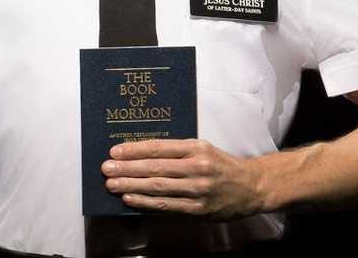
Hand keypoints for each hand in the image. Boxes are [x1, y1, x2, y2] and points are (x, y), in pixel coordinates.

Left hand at [102, 138, 265, 220]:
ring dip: (131, 186)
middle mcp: (197, 167)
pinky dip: (146, 202)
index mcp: (196, 148)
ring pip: (158, 187)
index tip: (115, 151)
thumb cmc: (221, 165)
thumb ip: (177, 151)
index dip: (134, 150)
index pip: (159, 148)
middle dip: (127, 168)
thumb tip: (141, 153)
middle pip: (155, 168)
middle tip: (106, 168)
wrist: (251, 187)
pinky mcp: (198, 209)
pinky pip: (166, 206)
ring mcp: (197, 190)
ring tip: (112, 184)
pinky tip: (130, 199)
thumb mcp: (203, 149)